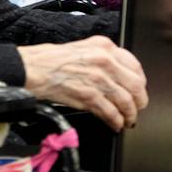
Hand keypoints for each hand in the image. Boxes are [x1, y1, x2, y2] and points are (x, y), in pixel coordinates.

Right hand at [17, 36, 147, 129]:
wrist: (31, 69)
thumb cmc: (51, 60)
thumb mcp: (83, 49)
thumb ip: (103, 58)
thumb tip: (119, 75)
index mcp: (105, 46)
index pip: (135, 66)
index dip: (140, 83)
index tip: (139, 90)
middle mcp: (105, 60)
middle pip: (135, 85)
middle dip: (139, 101)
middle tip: (137, 108)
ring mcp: (98, 79)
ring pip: (126, 101)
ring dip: (129, 114)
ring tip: (128, 120)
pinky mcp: (88, 96)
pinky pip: (111, 112)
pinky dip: (116, 121)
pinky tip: (115, 125)